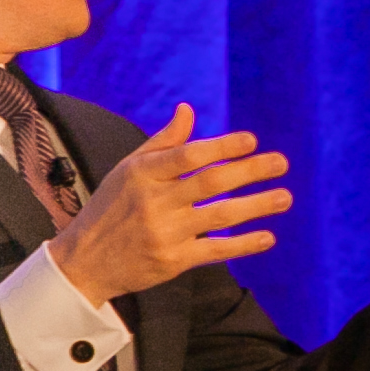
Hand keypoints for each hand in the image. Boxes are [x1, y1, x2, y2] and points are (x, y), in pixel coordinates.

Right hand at [46, 105, 291, 304]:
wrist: (84, 261)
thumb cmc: (110, 208)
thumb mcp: (128, 170)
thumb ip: (164, 142)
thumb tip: (188, 109)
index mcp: (142, 173)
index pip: (189, 155)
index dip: (222, 146)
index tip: (252, 140)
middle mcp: (154, 201)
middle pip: (211, 182)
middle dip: (250, 171)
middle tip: (281, 162)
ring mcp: (164, 232)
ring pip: (220, 215)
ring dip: (257, 206)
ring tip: (285, 197)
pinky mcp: (172, 261)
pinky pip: (216, 250)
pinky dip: (244, 244)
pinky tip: (268, 237)